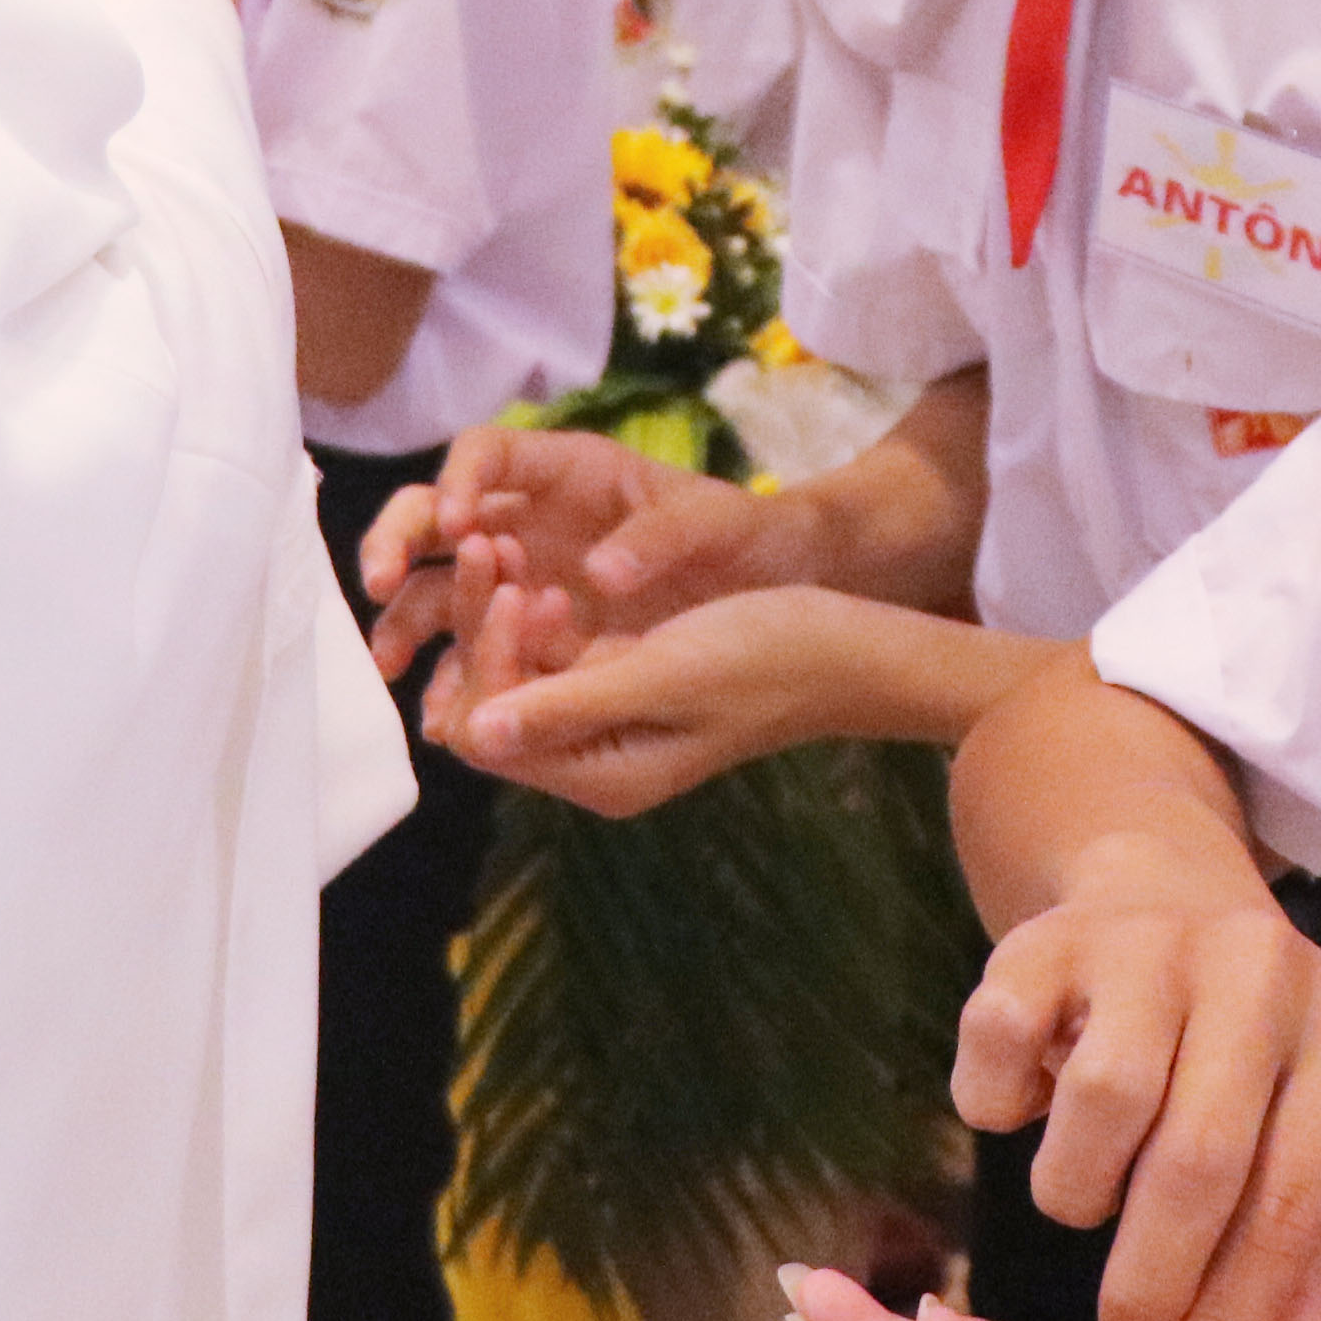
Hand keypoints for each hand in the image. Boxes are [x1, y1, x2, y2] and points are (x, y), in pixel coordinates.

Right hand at [358, 420, 803, 680]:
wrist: (773, 588)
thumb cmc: (742, 535)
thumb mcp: (715, 523)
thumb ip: (661, 539)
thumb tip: (600, 572)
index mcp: (565, 471)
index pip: (487, 452)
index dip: (461, 480)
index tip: (458, 525)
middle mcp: (528, 517)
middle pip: (435, 514)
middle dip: (396, 541)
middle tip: (377, 583)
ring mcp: (522, 575)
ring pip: (437, 584)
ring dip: (403, 616)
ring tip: (389, 663)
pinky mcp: (530, 631)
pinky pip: (472, 647)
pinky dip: (447, 673)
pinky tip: (438, 710)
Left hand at [446, 582, 960, 811]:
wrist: (845, 648)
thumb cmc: (766, 654)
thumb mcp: (663, 674)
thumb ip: (569, 703)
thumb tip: (474, 733)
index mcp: (602, 775)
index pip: (490, 731)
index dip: (485, 659)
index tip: (514, 585)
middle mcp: (594, 763)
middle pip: (492, 705)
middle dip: (482, 629)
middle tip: (493, 546)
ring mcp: (606, 728)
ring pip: (516, 676)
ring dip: (503, 616)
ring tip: (513, 550)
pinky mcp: (622, 692)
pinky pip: (552, 662)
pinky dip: (539, 619)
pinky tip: (551, 577)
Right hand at [955, 837, 1320, 1320]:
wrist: (1159, 906)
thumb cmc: (1245, 1077)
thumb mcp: (1301, 1160)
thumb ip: (1299, 1282)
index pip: (1293, 1206)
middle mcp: (1262, 969)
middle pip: (1197, 1161)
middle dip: (1150, 1290)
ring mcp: (1153, 940)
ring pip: (1099, 1103)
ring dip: (1077, 1191)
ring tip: (1086, 1195)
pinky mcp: (1046, 935)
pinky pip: (1001, 1047)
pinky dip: (1000, 1109)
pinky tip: (1030, 1111)